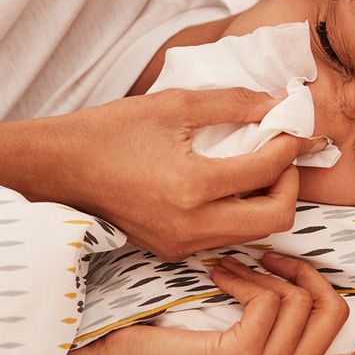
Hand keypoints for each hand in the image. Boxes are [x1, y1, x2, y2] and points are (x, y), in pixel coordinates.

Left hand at [0, 253, 354, 354]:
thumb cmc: (171, 344)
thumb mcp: (240, 334)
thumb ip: (277, 319)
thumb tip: (306, 269)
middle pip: (332, 313)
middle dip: (307, 270)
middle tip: (273, 255)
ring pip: (300, 300)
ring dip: (266, 269)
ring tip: (232, 263)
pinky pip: (270, 300)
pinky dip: (246, 276)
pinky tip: (218, 272)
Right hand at [55, 88, 326, 260]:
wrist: (60, 166)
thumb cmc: (111, 130)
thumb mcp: (175, 104)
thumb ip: (234, 103)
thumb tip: (277, 103)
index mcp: (193, 187)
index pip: (268, 171)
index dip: (291, 145)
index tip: (295, 128)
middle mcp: (191, 226)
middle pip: (276, 220)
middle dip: (289, 184)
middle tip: (282, 155)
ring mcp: (181, 245)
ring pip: (254, 234)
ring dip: (267, 201)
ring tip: (257, 167)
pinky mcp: (171, 250)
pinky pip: (225, 237)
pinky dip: (239, 213)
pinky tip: (228, 185)